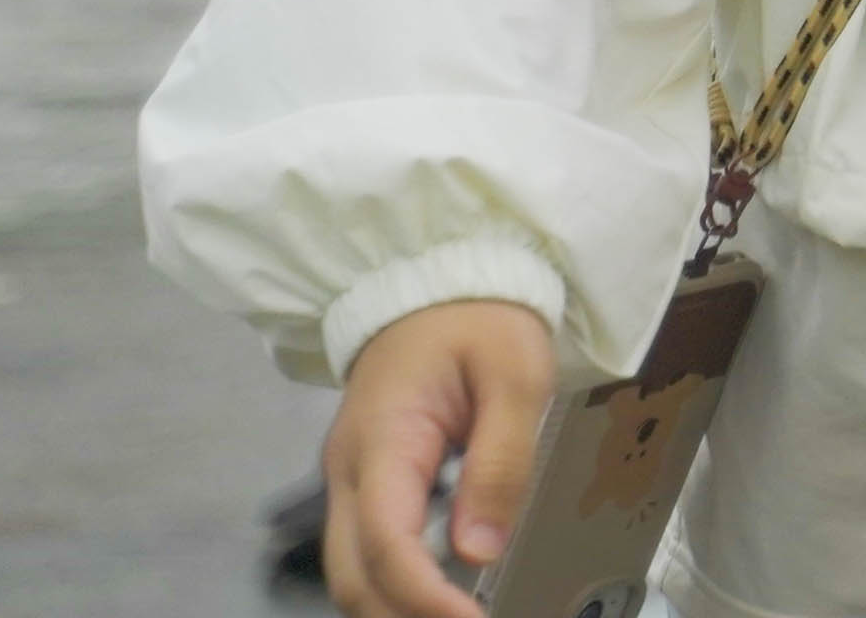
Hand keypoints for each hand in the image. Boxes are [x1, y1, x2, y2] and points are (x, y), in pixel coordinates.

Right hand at [323, 295, 553, 617]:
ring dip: (395, 608)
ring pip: (350, 572)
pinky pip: (368, 550)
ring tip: (457, 616)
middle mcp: (350, 470)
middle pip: (352, 576)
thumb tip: (478, 553)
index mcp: (381, 441)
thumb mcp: (515, 375)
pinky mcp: (367, 484)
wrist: (440, 281)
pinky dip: (396, 586)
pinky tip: (442, 597)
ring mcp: (351, 479)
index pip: (387, 544)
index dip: (424, 598)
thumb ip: (500, 461)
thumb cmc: (480, 318)